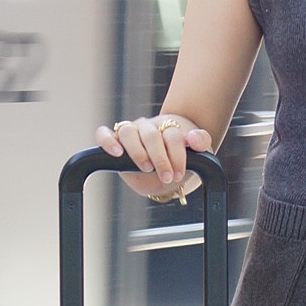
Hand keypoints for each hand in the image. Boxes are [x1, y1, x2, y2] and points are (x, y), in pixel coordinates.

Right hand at [96, 114, 212, 198]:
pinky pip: (103, 133)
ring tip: (146, 167)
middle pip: (150, 135)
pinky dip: (106, 140)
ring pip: (128, 132)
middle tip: (167, 177)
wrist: (167, 166)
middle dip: (160, 159)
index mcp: (168, 128)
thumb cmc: (182, 158)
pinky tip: (115, 152)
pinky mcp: (115, 141)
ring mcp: (131, 133)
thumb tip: (193, 138)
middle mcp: (148, 128)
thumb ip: (201, 141)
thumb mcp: (197, 153)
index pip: (172, 135)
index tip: (179, 173)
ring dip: (137, 151)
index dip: (177, 155)